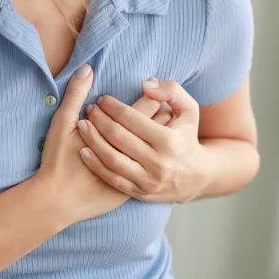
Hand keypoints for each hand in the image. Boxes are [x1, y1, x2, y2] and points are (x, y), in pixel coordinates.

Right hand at [34, 67, 168, 224]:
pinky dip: (156, 152)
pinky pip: (153, 165)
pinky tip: (156, 143)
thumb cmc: (57, 160)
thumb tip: (87, 69)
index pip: (140, 111)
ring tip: (166, 115)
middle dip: (161, 110)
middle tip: (163, 98)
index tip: (149, 85)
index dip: (148, 96)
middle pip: (153, 127)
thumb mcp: (63, 124)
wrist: (55, 202)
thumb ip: (75, 94)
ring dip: (162, 130)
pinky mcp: (134, 190)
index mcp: (117, 136)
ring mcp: (137, 176)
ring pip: (157, 147)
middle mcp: (133, 157)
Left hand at [77, 80, 209, 203]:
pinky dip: (95, 165)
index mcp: (169, 140)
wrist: (197, 178)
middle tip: (89, 109)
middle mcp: (158, 162)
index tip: (102, 99)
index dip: (113, 107)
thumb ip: (171, 90)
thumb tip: (146, 85)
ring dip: (93, 140)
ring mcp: (148, 180)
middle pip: (118, 137)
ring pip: (112, 159)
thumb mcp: (189, 110)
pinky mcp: (140, 193)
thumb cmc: (187, 137)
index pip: (132, 119)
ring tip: (82, 126)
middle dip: (99, 120)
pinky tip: (84, 151)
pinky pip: (112, 178)